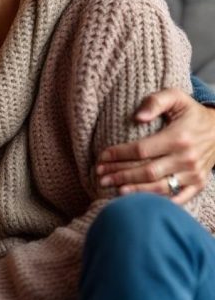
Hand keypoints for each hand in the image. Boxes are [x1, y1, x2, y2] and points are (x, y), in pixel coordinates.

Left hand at [96, 88, 214, 203]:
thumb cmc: (190, 112)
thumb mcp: (175, 97)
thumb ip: (154, 102)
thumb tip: (137, 117)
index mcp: (179, 138)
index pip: (142, 150)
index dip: (119, 154)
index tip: (101, 157)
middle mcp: (187, 159)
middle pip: (147, 171)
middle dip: (120, 174)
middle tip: (100, 176)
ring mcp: (194, 174)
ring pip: (160, 188)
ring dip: (134, 190)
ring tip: (113, 189)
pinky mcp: (198, 184)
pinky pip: (177, 198)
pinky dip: (158, 202)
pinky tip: (139, 202)